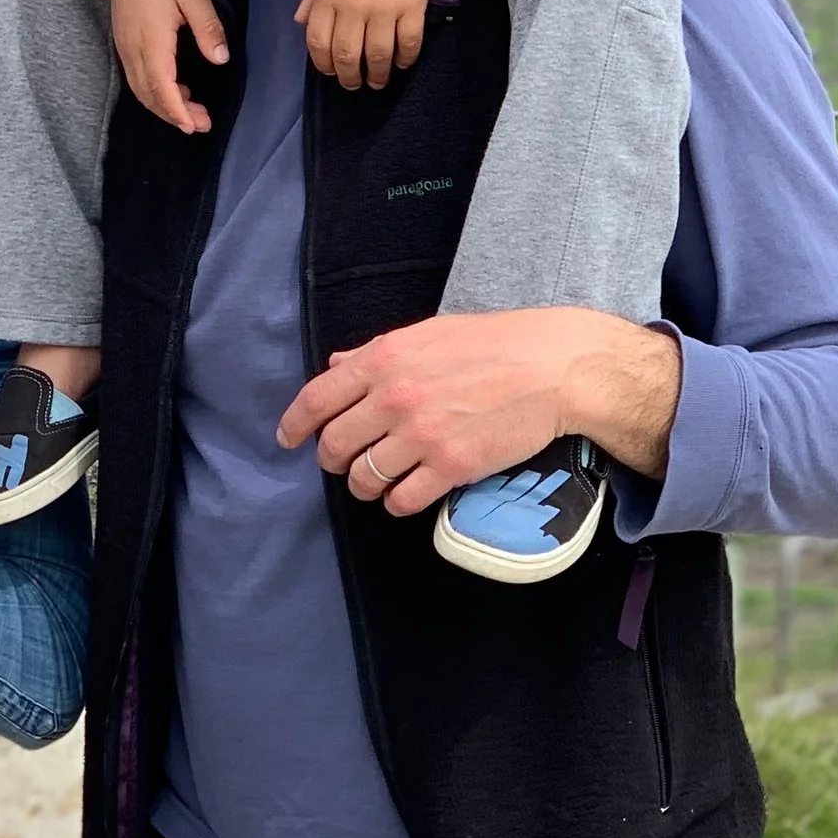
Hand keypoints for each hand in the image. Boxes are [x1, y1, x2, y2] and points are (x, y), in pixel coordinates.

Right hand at [108, 0, 227, 132]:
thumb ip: (208, 29)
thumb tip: (220, 59)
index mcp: (151, 38)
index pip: (160, 85)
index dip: (176, 110)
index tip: (192, 126)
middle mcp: (132, 48)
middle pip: (148, 94)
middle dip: (173, 114)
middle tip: (202, 124)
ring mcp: (124, 46)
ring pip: (140, 88)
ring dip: (164, 105)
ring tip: (192, 113)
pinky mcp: (123, 42)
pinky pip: (136, 77)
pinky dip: (155, 91)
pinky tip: (176, 89)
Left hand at [275, 308, 683, 515]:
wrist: (550, 367)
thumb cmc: (492, 343)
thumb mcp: (425, 334)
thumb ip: (375, 353)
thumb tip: (336, 365)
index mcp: (382, 360)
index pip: (317, 398)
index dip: (294, 424)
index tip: (287, 439)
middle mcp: (393, 398)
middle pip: (334, 444)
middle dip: (330, 459)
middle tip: (339, 463)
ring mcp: (421, 435)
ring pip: (364, 477)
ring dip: (362, 485)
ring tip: (373, 482)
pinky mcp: (451, 468)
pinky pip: (403, 499)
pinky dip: (396, 503)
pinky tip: (404, 496)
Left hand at [295, 0, 434, 89]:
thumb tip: (300, 22)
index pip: (318, 42)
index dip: (323, 64)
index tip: (330, 72)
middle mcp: (352, 9)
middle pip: (347, 55)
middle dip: (349, 77)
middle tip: (354, 84)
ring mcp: (383, 10)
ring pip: (377, 56)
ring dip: (377, 75)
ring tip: (378, 81)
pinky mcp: (412, 8)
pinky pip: (408, 44)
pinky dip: (404, 59)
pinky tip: (401, 63)